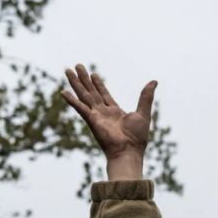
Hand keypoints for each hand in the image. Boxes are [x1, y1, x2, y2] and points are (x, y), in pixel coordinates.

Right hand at [62, 64, 156, 178]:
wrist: (129, 151)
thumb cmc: (137, 137)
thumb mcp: (143, 113)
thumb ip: (146, 97)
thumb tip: (154, 82)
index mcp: (115, 112)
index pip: (104, 94)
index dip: (98, 84)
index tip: (93, 74)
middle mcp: (103, 113)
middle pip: (91, 92)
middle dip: (84, 79)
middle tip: (77, 66)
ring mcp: (96, 116)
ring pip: (84, 95)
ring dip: (76, 83)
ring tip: (68, 70)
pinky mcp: (91, 120)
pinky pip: (79, 108)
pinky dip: (71, 100)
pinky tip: (63, 92)